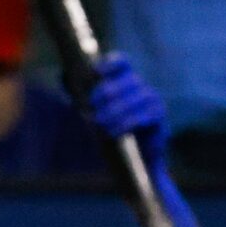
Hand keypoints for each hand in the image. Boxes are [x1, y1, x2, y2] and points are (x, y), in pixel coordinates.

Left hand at [86, 52, 166, 167]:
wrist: (134, 163)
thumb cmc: (114, 137)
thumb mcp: (97, 118)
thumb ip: (88, 102)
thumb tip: (67, 83)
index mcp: (125, 83)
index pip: (121, 63)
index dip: (111, 63)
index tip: (96, 71)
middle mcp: (140, 88)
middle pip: (127, 80)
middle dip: (108, 93)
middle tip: (94, 108)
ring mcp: (152, 101)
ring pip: (136, 98)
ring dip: (115, 111)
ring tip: (102, 125)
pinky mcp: (158, 117)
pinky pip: (144, 116)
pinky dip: (127, 123)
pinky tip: (115, 131)